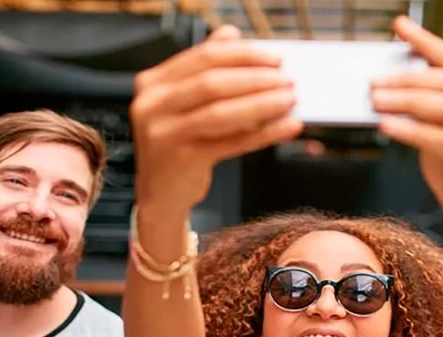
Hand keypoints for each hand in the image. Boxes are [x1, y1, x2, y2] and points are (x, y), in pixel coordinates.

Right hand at [130, 25, 303, 215]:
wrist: (160, 194)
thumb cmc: (177, 145)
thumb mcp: (183, 104)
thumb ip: (203, 69)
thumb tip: (231, 35)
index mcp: (153, 83)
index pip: (203, 57)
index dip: (242, 55)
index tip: (273, 58)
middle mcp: (152, 105)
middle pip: (212, 82)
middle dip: (256, 78)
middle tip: (287, 80)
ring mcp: (164, 133)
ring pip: (222, 112)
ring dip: (262, 103)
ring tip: (289, 100)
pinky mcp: (182, 160)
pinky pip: (231, 142)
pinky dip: (263, 133)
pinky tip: (285, 128)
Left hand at [372, 16, 442, 237]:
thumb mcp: (438, 133)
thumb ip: (425, 108)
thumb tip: (387, 83)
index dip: (427, 42)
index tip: (399, 26)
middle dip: (409, 77)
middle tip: (374, 80)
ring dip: (407, 100)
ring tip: (375, 100)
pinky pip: (442, 138)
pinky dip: (412, 130)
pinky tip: (387, 126)